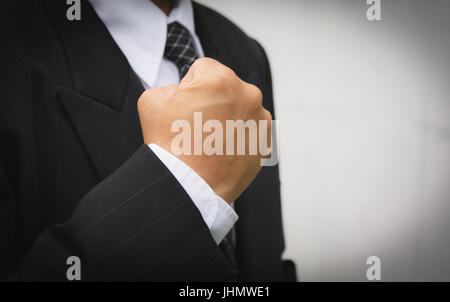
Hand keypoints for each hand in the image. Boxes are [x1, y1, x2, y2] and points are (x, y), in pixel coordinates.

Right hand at [137, 58, 271, 203]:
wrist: (188, 188)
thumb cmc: (170, 146)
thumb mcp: (152, 100)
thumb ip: (170, 85)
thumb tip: (184, 91)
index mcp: (221, 79)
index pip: (204, 69)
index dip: (189, 87)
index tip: (185, 108)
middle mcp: (249, 95)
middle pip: (226, 87)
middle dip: (213, 101)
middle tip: (197, 126)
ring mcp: (260, 120)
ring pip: (240, 108)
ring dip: (228, 118)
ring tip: (210, 140)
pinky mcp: (265, 142)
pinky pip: (250, 130)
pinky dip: (239, 137)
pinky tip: (223, 150)